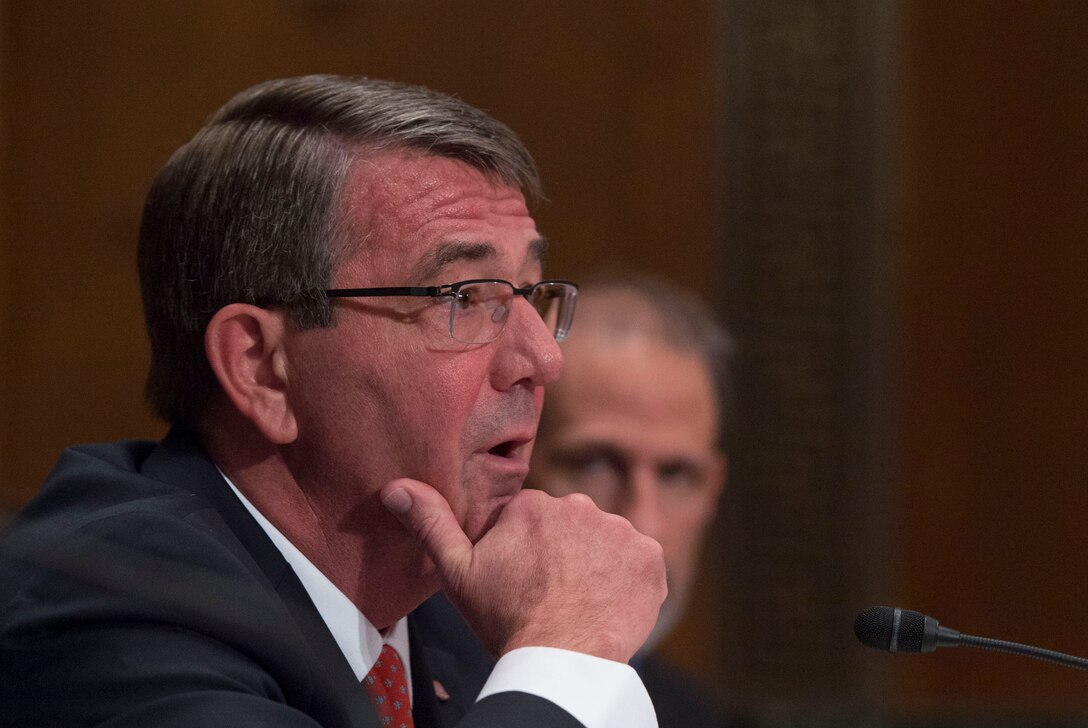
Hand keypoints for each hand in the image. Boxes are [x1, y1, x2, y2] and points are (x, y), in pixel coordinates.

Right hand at [381, 479, 665, 662]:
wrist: (561, 658)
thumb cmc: (507, 619)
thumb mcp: (457, 573)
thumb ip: (430, 524)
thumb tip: (395, 487)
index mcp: (532, 505)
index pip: (534, 520)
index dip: (528, 552)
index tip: (524, 580)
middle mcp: (579, 506)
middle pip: (572, 528)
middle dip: (564, 554)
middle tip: (551, 593)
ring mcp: (619, 530)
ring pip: (605, 543)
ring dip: (597, 565)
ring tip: (579, 602)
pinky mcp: (649, 556)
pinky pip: (639, 561)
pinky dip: (627, 579)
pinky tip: (607, 604)